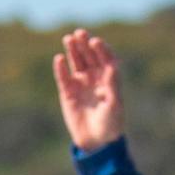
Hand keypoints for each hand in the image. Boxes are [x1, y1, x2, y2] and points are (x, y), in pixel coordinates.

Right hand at [50, 28, 125, 151]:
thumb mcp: (115, 104)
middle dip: (85, 44)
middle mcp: (95, 76)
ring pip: (76, 61)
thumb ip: (113, 84)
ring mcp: (81, 82)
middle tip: (80, 33)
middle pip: (90, 55)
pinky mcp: (68, 92)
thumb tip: (113, 65)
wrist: (96, 141)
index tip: (95, 41)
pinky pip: (63, 77)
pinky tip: (59, 59)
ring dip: (73, 50)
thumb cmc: (111, 123)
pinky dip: (61, 68)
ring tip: (69, 39)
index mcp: (109, 77)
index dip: (100, 48)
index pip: (105, 57)